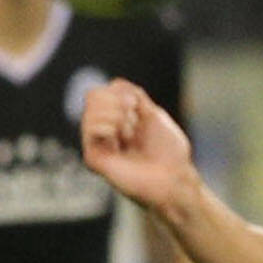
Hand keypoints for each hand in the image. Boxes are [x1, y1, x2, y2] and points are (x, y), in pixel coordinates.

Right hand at [82, 79, 198, 212]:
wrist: (173, 179)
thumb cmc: (169, 151)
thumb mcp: (154, 114)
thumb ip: (134, 96)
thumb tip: (115, 83)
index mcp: (118, 120)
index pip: (105, 91)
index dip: (121, 92)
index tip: (137, 106)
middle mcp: (105, 130)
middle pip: (93, 95)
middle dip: (116, 101)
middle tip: (132, 119)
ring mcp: (98, 144)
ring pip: (89, 108)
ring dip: (114, 114)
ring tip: (128, 132)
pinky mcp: (94, 158)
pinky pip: (90, 128)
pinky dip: (107, 126)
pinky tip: (118, 137)